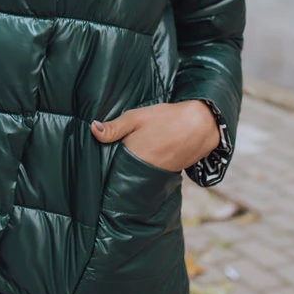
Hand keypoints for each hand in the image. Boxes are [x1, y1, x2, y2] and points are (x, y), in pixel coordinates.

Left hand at [90, 101, 219, 172]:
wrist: (201, 124)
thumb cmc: (166, 118)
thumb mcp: (136, 117)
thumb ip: (114, 127)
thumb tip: (92, 129)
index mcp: (133, 157)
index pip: (112, 170)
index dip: (106, 168)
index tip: (99, 166)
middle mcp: (145, 171)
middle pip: (125, 175)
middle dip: (118, 170)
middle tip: (114, 162)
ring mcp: (159, 174)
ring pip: (139, 175)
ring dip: (134, 170)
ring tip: (131, 160)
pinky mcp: (170, 173)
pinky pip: (153, 175)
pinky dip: (148, 169)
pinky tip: (148, 158)